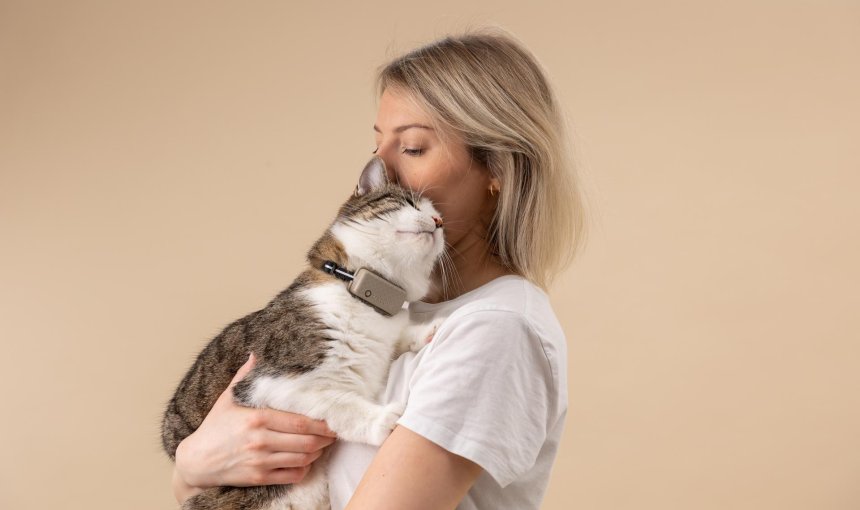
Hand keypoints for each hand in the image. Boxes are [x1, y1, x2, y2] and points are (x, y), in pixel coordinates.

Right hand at [172, 353, 336, 502]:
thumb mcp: (227, 399)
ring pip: (303, 458)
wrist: (195, 461)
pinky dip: (304, 468)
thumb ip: (245, 377)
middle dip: (325, 438)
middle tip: (334, 433)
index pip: (299, 420)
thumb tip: (255, 354)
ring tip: (323, 444)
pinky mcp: (259, 478)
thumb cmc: (214, 428)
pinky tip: (306, 460)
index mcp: (256, 418)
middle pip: (306, 441)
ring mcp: (260, 461)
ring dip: (317, 452)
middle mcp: (260, 440)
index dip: (321, 422)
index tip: (333, 419)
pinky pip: (292, 475)